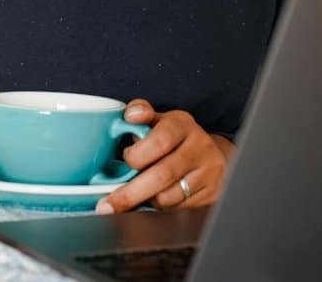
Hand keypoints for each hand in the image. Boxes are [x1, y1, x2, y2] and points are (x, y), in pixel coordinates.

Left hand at [95, 99, 235, 213]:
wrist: (212, 153)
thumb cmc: (175, 138)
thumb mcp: (158, 120)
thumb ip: (140, 113)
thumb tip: (131, 115)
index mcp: (182, 124)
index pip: (161, 140)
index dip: (138, 155)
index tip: (125, 159)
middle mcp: (200, 146)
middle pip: (163, 174)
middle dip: (130, 193)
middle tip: (108, 204)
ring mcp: (209, 171)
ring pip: (169, 196)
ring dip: (146, 199)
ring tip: (139, 192)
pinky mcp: (212, 192)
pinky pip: (179, 208)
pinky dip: (161, 206)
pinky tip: (157, 196)